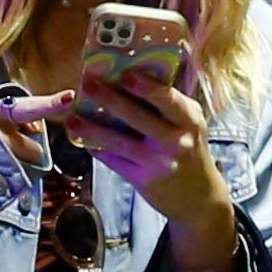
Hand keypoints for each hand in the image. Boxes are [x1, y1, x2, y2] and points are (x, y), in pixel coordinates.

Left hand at [67, 65, 224, 242]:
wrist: (199, 199)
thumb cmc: (190, 152)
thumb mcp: (190, 125)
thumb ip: (168, 104)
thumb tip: (132, 75)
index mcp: (190, 120)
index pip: (168, 99)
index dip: (145, 86)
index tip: (124, 73)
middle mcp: (176, 141)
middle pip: (138, 117)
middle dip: (109, 99)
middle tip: (88, 84)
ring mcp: (158, 162)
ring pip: (119, 141)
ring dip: (92, 128)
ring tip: (71, 117)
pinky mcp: (143, 180)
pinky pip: (114, 161)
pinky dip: (97, 149)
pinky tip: (82, 139)